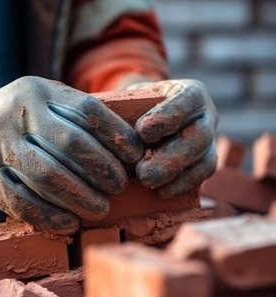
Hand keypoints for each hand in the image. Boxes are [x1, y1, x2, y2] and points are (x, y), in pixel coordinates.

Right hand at [0, 76, 142, 233]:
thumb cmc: (14, 118)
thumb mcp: (40, 100)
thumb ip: (73, 113)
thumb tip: (127, 143)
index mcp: (37, 91)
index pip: (87, 110)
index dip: (118, 135)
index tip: (135, 156)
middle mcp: (16, 114)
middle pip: (71, 144)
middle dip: (103, 170)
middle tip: (119, 187)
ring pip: (47, 176)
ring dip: (80, 197)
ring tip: (101, 209)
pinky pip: (21, 202)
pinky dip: (50, 216)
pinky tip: (70, 224)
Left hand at [130, 79, 217, 198]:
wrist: (150, 116)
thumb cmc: (138, 105)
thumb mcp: (132, 96)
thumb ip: (123, 105)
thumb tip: (99, 116)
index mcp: (190, 92)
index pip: (187, 101)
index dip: (168, 116)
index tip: (142, 132)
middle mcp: (206, 115)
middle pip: (199, 135)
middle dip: (171, 156)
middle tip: (143, 172)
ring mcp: (209, 140)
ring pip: (205, 158)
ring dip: (176, 174)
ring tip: (148, 183)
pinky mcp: (206, 161)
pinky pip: (201, 175)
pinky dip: (182, 185)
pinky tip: (161, 192)